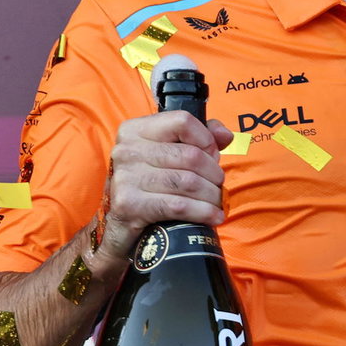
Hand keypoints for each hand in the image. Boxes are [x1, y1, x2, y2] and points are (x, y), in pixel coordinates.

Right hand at [96, 110, 233, 263]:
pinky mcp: (129, 204)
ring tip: (217, 202)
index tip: (213, 156)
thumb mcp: (170, 154)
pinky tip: (214, 216)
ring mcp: (126, 177)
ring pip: (188, 182)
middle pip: (190, 155)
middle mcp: (127, 150)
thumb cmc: (150, 185)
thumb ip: (200, 138)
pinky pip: (179, 206)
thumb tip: (225, 135)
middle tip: (218, 185)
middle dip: (214, 173)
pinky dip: (203, 212)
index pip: (182, 121)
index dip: (206, 140)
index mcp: (136, 130)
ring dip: (212, 195)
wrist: (120, 224)